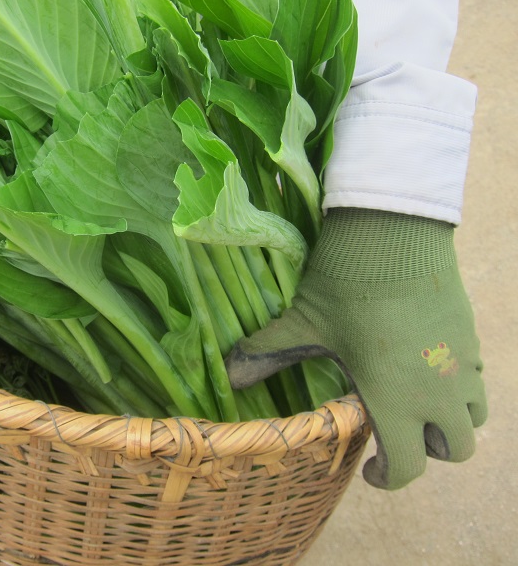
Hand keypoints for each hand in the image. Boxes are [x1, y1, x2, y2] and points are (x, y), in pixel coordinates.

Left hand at [225, 208, 486, 488]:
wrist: (394, 228)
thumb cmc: (345, 281)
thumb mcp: (303, 321)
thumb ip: (267, 352)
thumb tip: (228, 374)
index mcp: (395, 398)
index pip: (409, 468)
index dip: (390, 477)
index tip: (372, 469)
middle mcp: (439, 391)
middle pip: (454, 451)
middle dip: (426, 452)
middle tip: (396, 436)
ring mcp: (462, 364)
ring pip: (474, 418)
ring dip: (448, 421)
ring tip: (414, 404)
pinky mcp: (472, 337)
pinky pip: (477, 380)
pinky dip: (458, 389)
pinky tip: (426, 367)